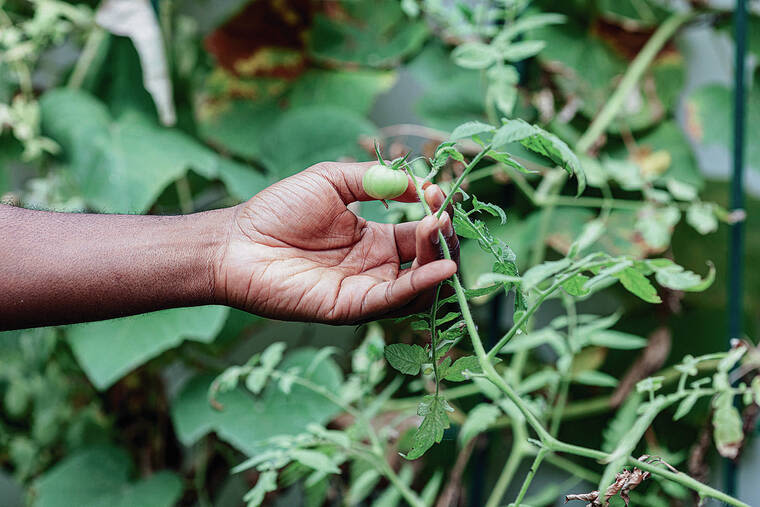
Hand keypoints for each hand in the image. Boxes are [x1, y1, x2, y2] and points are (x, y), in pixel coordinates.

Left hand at [214, 161, 459, 323]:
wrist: (238, 242)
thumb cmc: (278, 210)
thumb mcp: (332, 180)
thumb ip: (375, 179)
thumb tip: (419, 184)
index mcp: (374, 240)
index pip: (422, 234)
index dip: (436, 215)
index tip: (438, 193)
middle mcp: (376, 268)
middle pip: (429, 262)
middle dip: (444, 239)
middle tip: (443, 214)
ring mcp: (366, 289)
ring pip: (421, 287)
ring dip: (437, 258)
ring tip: (436, 227)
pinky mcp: (352, 307)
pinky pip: (395, 299)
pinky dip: (422, 284)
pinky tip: (440, 265)